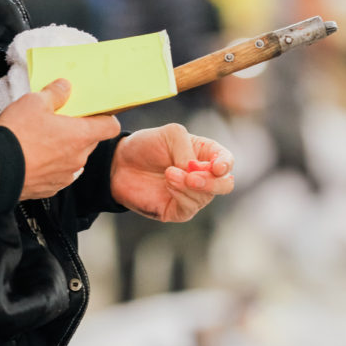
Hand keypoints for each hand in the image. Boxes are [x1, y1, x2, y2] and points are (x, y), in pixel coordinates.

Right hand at [0, 79, 120, 199]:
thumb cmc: (18, 135)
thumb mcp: (34, 102)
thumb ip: (55, 93)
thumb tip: (65, 87)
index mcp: (81, 136)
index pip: (111, 127)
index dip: (105, 118)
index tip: (93, 113)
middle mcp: (78, 158)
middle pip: (90, 141)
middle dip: (78, 131)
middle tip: (58, 122)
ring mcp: (65, 176)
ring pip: (74, 158)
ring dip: (65, 150)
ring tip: (42, 141)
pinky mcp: (51, 188)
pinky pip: (59, 174)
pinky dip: (52, 166)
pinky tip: (35, 158)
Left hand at [110, 123, 234, 222]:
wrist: (119, 164)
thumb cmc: (147, 146)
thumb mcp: (171, 135)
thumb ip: (188, 149)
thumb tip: (194, 171)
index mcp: (206, 154)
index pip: (227, 161)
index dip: (226, 164)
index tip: (217, 167)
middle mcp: (204, 176)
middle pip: (225, 184)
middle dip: (211, 182)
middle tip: (191, 175)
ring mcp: (192, 194)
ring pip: (206, 196)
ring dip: (188, 185)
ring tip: (169, 173)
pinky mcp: (179, 210)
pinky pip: (190, 207)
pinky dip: (181, 195)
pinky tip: (168, 183)